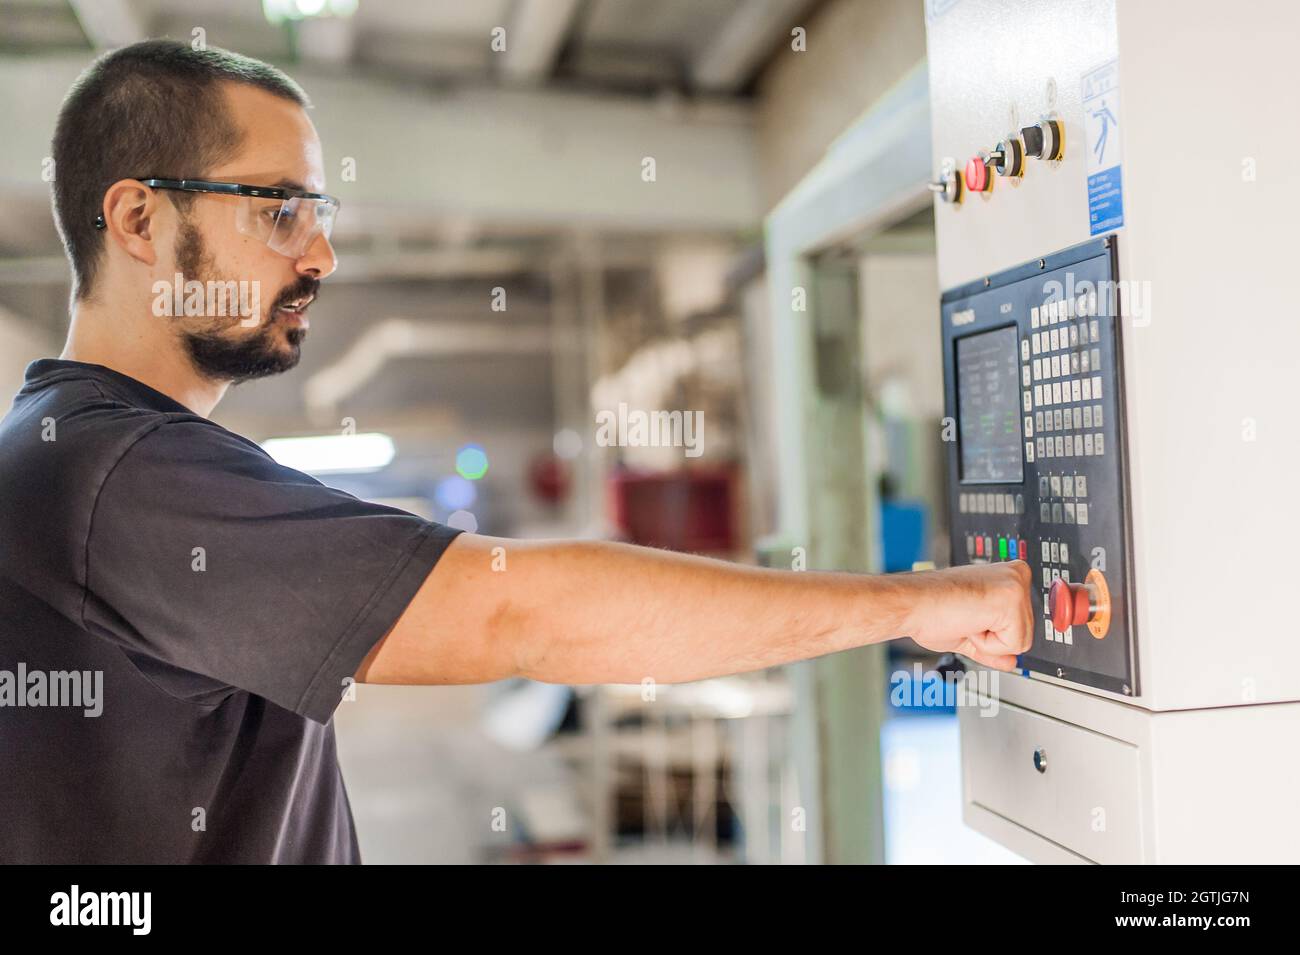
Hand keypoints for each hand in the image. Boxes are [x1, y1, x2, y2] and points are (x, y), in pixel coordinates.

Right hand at [904, 561, 1033, 670]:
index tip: (971, 617)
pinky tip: (969, 622)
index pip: (1020, 624)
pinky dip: (987, 644)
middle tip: (965, 620)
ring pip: (1021, 641)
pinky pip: (1013, 646)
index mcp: (1007, 577)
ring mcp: (1016, 586)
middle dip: (992, 639)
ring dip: (989, 642)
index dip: (992, 634)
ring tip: (967, 620)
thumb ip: (993, 645)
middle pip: (1025, 634)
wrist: (912, 604)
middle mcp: (1016, 576)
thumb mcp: (969, 632)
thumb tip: (1012, 662)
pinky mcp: (1012, 600)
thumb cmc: (930, 609)